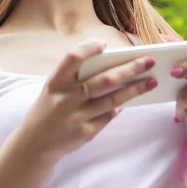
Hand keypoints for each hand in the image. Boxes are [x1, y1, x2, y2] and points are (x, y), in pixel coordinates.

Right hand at [18, 38, 157, 162]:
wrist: (34, 143)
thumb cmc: (51, 107)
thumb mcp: (55, 88)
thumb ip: (76, 77)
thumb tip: (113, 66)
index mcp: (56, 81)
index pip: (73, 58)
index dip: (89, 48)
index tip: (105, 44)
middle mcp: (66, 98)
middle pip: (105, 79)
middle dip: (131, 69)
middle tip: (150, 61)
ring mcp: (76, 117)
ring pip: (114, 99)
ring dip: (136, 89)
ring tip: (152, 81)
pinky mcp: (85, 132)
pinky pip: (109, 116)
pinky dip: (119, 107)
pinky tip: (129, 101)